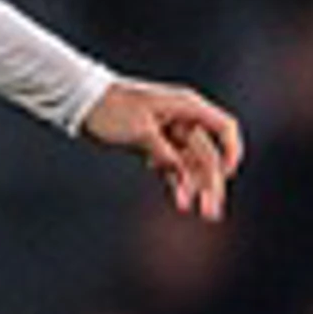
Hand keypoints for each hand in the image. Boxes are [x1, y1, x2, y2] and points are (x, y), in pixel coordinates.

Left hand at [78, 77, 244, 220]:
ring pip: (189, 163)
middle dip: (209, 183)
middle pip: (207, 154)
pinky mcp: (154, 144)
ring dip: (192, 187)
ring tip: (190, 210)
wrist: (81, 102)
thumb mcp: (140, 132)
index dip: (231, 151)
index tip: (228, 174)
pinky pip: (172, 165)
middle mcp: (182, 119)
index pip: (223, 127)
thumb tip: (178, 170)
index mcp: (186, 107)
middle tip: (210, 211)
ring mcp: (169, 132)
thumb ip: (163, 153)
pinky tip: (178, 200)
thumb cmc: (110, 108)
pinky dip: (175, 181)